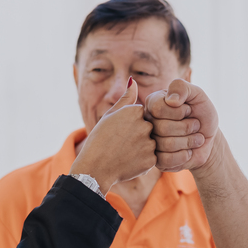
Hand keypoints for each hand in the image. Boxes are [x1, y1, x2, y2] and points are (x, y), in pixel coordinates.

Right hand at [70, 78, 155, 192]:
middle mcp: (146, 125)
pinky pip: (152, 157)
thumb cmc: (99, 139)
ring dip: (142, 148)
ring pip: (152, 143)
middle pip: (149, 128)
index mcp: (136, 111)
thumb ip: (126, 98)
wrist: (95, 167)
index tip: (120, 132)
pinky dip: (142, 160)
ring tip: (125, 153)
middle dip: (139, 135)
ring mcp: (150, 143)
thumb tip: (133, 80)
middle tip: (122, 144)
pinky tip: (129, 161)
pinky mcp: (152, 160)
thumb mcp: (110, 115)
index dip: (131, 124)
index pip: (143, 114)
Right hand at [144, 78, 218, 171]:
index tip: (188, 109)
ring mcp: (150, 142)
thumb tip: (170, 100)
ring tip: (195, 137)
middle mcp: (147, 123)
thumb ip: (182, 87)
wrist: (209, 137)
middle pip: (162, 128)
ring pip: (166, 145)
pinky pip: (166, 160)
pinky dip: (183, 155)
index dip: (179, 111)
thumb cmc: (201, 113)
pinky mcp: (156, 160)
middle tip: (195, 125)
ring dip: (188, 141)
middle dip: (186, 127)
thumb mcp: (197, 94)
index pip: (157, 108)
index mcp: (152, 103)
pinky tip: (188, 151)